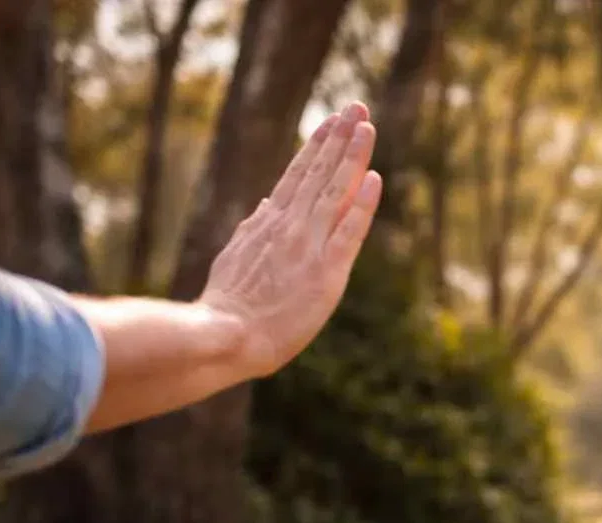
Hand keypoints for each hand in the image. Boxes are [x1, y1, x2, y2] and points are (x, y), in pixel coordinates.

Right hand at [199, 101, 382, 378]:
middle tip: (357, 108)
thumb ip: (253, 230)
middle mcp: (291, 227)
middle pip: (320, 173)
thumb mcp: (235, 257)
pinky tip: (375, 178)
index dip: (317, 146)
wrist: (226, 336)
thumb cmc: (228, 306)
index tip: (333, 122)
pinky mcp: (326, 272)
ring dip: (352, 156)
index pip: (298, 176)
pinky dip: (362, 204)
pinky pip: (349, 232)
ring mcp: (309, 247)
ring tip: (366, 126)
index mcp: (268, 223)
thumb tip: (266, 204)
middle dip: (340, 138)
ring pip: (335, 191)